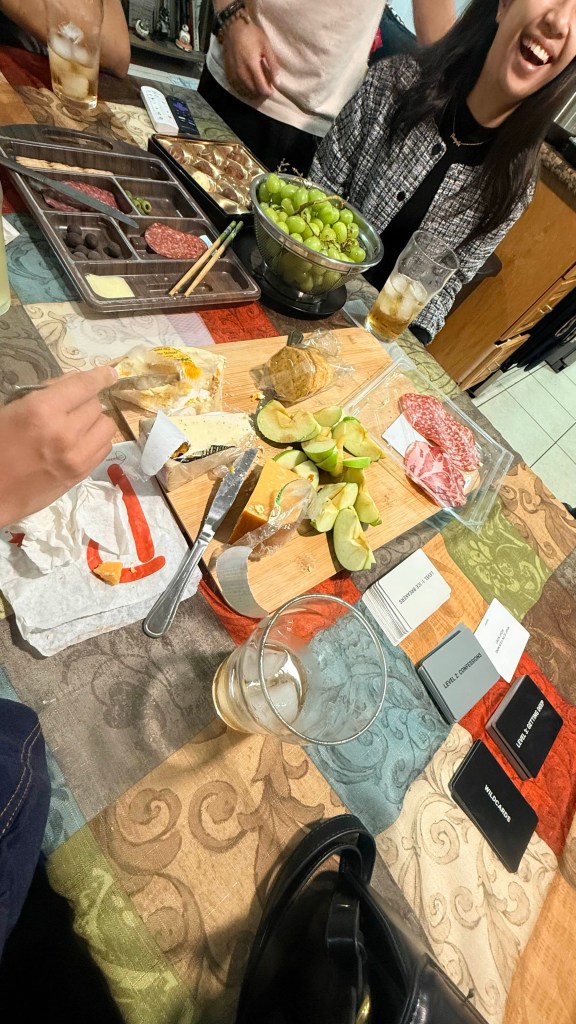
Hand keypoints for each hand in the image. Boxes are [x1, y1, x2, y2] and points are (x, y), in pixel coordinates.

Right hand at [0, 366, 117, 528]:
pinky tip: (81, 442)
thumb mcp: (13, 409)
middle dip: (85, 402)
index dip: (100, 376)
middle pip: (96, 405)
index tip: (109, 373)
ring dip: (95, 421)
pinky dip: (97, 440)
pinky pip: (106, 447)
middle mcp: (64, 432)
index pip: (83, 386)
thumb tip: (75, 381)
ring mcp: (76, 455)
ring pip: (107, 425)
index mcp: (41, 410)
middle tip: (70, 409)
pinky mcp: (82, 473)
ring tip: (78, 426)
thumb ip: (46, 392)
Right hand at [222, 19, 278, 100]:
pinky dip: (244, 90)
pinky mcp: (228, 74)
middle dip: (262, 92)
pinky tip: (249, 85)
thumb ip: (273, 65)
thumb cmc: (251, 34)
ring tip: (259, 86)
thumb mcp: (266, 46)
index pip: (261, 88)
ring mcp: (234, 74)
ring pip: (245, 92)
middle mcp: (241, 73)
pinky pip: (237, 88)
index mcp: (252, 66)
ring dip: (253, 92)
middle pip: (254, 92)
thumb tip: (278, 83)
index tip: (272, 88)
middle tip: (266, 86)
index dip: (268, 92)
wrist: (232, 28)